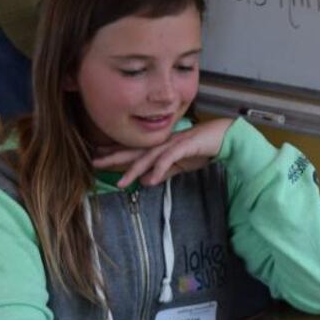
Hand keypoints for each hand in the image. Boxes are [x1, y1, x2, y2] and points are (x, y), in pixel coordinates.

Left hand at [93, 119, 231, 187]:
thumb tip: (145, 181)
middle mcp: (162, 143)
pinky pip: (169, 158)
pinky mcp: (185, 146)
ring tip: (120, 182)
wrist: (225, 137)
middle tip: (94, 163)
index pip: (133, 151)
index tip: (98, 157)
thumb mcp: (179, 164)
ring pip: (148, 156)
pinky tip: (150, 180)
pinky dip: (158, 169)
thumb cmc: (202, 148)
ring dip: (133, 169)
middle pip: (134, 151)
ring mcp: (173, 143)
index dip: (115, 154)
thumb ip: (163, 172)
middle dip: (114, 157)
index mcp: (160, 146)